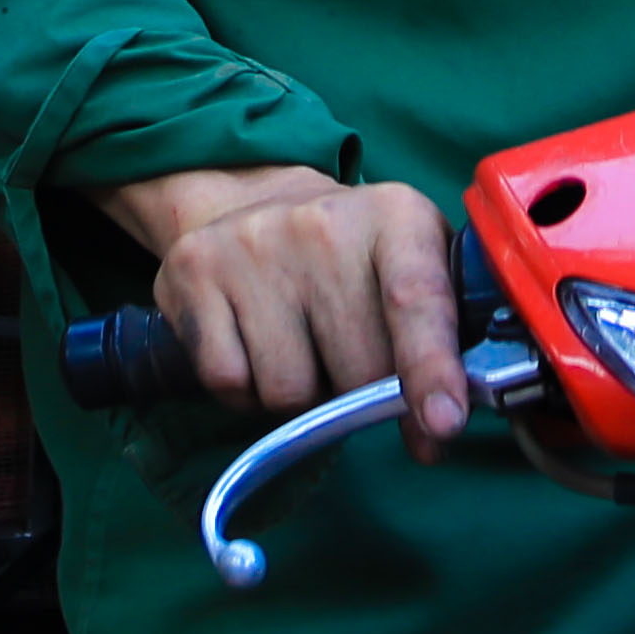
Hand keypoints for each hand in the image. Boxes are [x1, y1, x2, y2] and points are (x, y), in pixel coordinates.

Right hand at [92, 164, 469, 457]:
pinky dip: (246, 390)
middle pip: (355, 370)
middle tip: (349, 356)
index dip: (431, 367)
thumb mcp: (415, 269)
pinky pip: (229, 383)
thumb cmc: (353, 259)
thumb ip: (441, 344)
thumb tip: (435, 433)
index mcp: (395, 216)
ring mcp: (251, 242)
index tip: (442, 422)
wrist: (257, 199)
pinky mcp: (192, 268)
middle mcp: (321, 222)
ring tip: (301, 346)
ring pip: (288, 390)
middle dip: (360, 392)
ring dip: (301, 394)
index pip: (416, 299)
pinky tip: (255, 346)